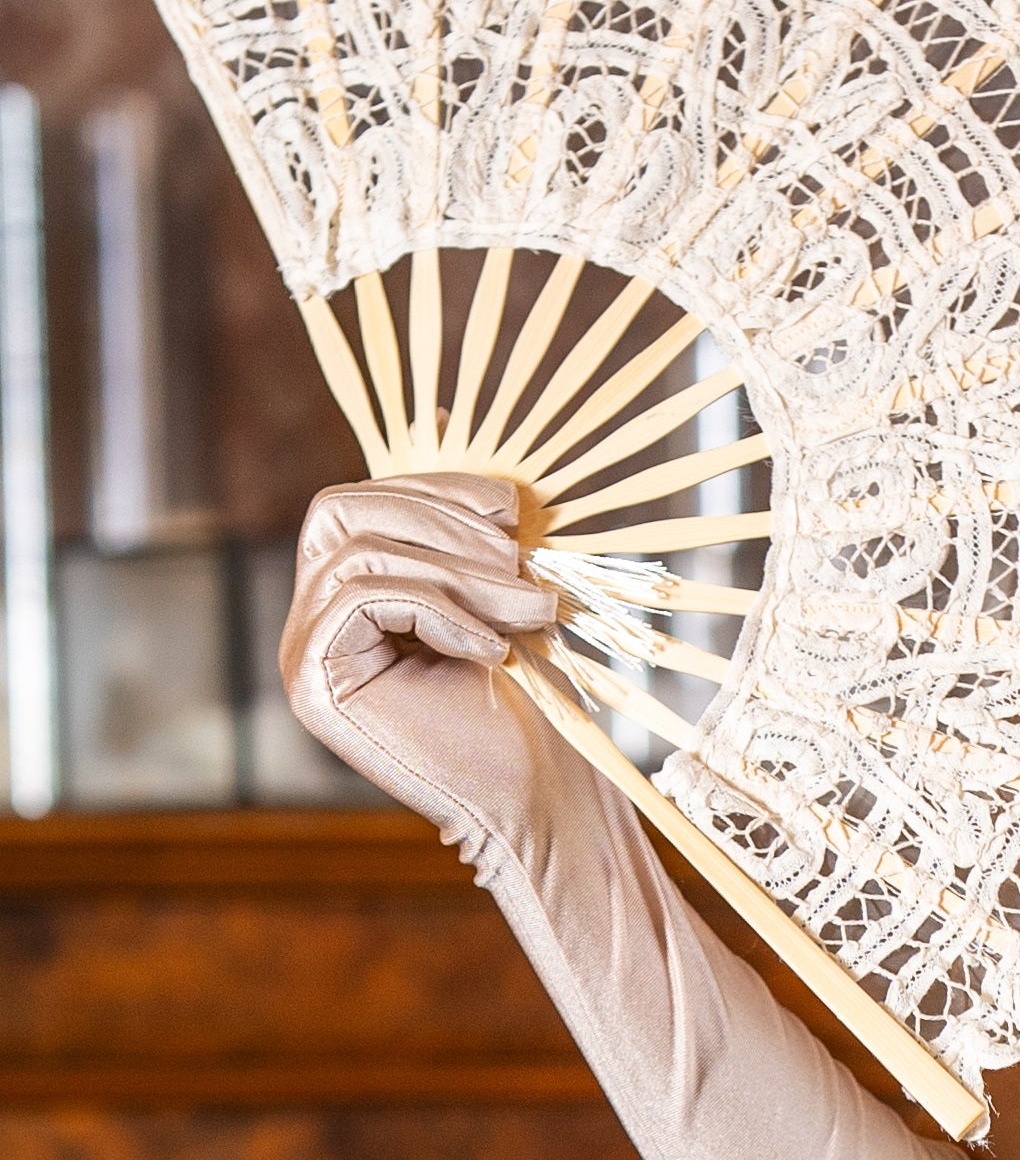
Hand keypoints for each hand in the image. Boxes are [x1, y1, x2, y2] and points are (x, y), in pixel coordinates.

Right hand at [278, 472, 602, 875]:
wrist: (538, 786)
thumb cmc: (526, 684)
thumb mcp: (494, 575)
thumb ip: (457, 510)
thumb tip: (432, 410)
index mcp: (348, 586)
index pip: (359, 498)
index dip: (433, 486)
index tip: (513, 508)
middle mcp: (311, 616)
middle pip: (341, 510)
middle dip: (440, 519)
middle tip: (522, 558)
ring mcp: (303, 652)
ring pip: (359, 552)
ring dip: (461, 571)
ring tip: (531, 606)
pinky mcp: (313, 684)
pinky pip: (360, 597)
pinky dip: (439, 608)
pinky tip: (491, 646)